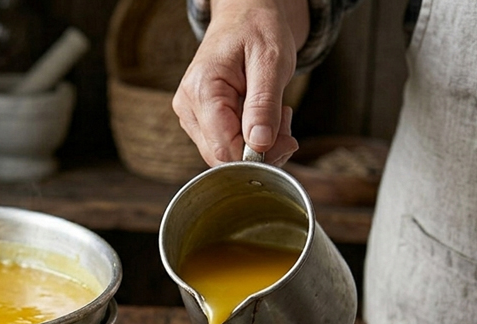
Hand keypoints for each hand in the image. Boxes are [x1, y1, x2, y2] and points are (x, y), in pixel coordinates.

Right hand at [173, 0, 307, 165]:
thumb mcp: (271, 62)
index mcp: (202, 89)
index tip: (288, 138)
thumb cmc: (258, 29)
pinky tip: (262, 116)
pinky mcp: (199, 119)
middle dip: (261, 150)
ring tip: (275, 111)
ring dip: (258, 144)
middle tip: (285, 120)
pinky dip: (249, 139)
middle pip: (221, 156)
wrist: (244, 14)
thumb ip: (263, 104)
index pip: (223, 147)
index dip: (258, 155)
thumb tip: (258, 146)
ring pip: (224, 154)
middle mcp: (188, 106)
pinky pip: (225, 144)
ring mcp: (190, 115)